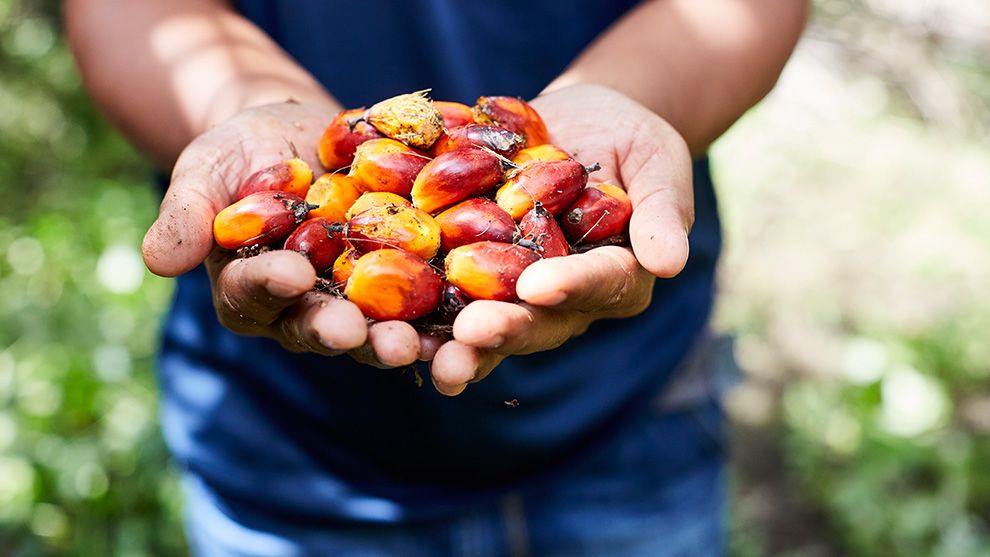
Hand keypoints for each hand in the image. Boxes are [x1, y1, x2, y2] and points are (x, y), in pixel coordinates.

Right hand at [142, 102, 430, 366]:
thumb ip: (187, 212)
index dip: (269, 285)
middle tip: (355, 332)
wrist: (304, 136)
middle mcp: (302, 311)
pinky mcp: (402, 286)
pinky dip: (440, 314)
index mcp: (248, 291)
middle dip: (336, 330)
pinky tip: (462, 318)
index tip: (288, 273)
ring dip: (392, 339)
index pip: (254, 293)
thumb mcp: (207, 169)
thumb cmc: (243, 153)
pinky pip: (421, 305)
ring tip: (414, 344)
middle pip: (316, 327)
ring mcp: (355, 304)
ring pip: (372, 330)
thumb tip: (158, 262)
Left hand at [430, 84, 693, 395]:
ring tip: (417, 351)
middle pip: (536, 321)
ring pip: (484, 323)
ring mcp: (513, 292)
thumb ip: (662, 209)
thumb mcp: (656, 161)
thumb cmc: (630, 139)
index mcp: (616, 278)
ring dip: (451, 342)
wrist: (577, 123)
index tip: (540, 284)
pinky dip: (413, 305)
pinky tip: (378, 314)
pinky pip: (441, 294)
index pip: (599, 287)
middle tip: (470, 334)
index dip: (571, 288)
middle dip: (502, 329)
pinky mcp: (470, 272)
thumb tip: (672, 263)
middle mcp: (561, 299)